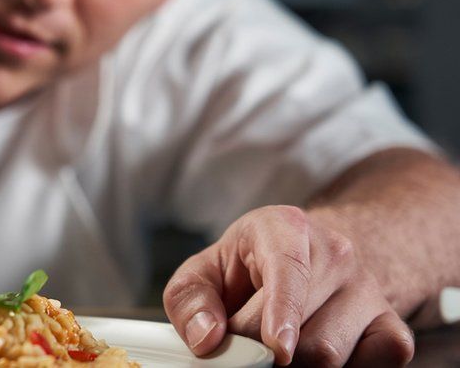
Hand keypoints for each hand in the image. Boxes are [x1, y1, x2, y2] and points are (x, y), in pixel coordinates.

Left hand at [163, 205, 413, 366]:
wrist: (307, 258)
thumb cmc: (248, 266)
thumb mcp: (205, 270)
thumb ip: (190, 299)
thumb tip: (207, 338)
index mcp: (285, 228)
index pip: (289, 268)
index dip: (283, 310)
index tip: (278, 347)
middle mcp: (336, 253)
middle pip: (305, 330)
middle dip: (264, 352)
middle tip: (245, 348)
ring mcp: (369, 289)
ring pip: (334, 354)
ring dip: (298, 365)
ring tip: (277, 345)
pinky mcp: (391, 324)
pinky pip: (378, 362)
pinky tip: (315, 355)